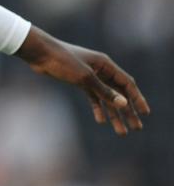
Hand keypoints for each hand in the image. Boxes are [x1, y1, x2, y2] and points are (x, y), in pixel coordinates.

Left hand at [14, 26, 149, 135]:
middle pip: (119, 93)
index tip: (145, 114)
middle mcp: (100, 70)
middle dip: (128, 111)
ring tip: (121, 132)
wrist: (40, 53)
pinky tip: (101, 120)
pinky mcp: (78, 80)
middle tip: (136, 128)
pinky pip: (93, 96)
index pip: (127, 84)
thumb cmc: (62, 61)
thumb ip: (104, 91)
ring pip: (106, 97)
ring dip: (114, 114)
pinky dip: (98, 108)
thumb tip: (124, 104)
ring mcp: (90, 75)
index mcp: (105, 65)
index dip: (137, 99)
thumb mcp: (85, 77)